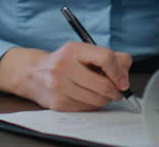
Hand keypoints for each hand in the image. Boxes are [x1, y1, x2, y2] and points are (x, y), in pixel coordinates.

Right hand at [0, 44, 131, 111]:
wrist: (32, 73)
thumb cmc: (63, 62)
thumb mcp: (82, 51)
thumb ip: (108, 57)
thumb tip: (126, 71)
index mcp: (72, 50)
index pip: (105, 58)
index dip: (119, 71)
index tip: (123, 80)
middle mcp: (63, 67)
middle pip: (104, 85)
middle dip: (116, 91)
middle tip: (117, 90)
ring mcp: (59, 87)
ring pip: (98, 100)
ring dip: (105, 99)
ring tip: (99, 92)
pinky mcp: (58, 103)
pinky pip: (87, 109)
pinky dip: (92, 105)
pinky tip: (86, 97)